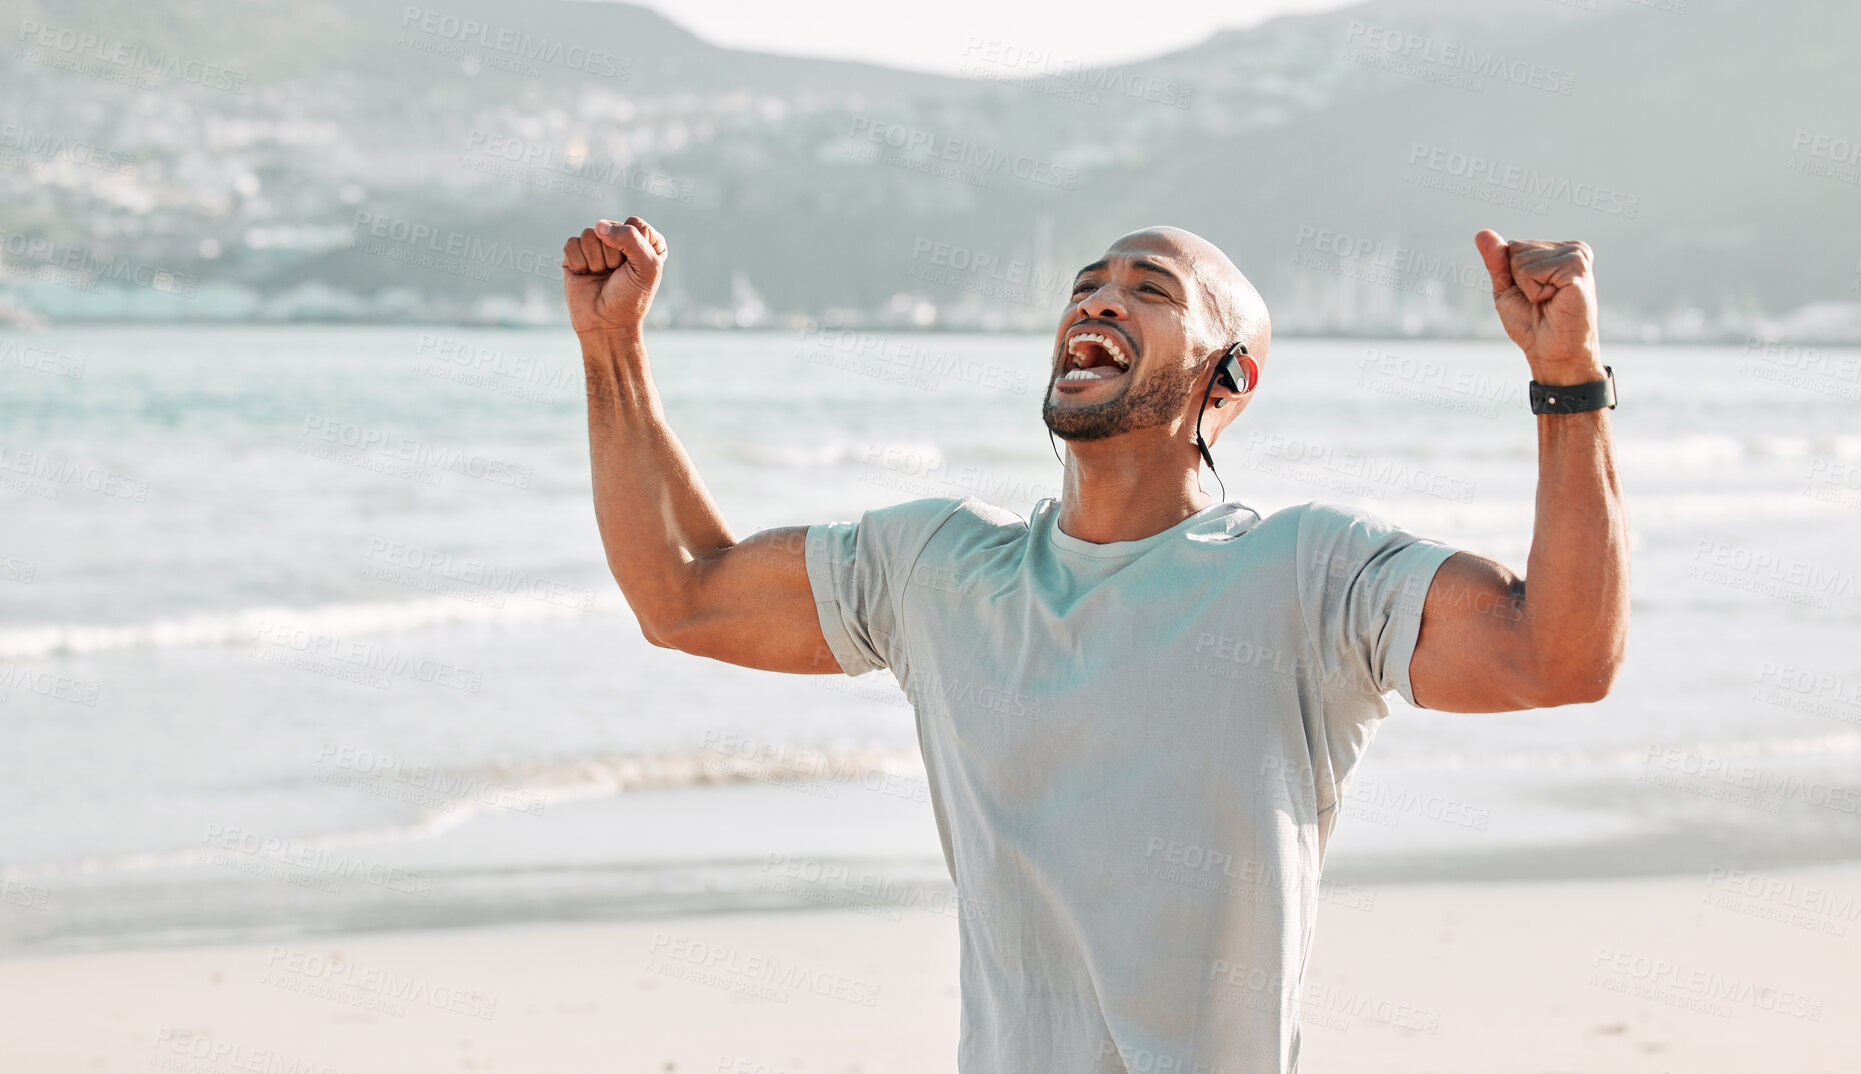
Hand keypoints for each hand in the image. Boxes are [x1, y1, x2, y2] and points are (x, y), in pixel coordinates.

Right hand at [562, 217, 666, 337]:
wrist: (605, 324)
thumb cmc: (630, 298)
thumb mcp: (646, 267)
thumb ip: (630, 238)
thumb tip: (599, 226)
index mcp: (642, 242)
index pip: (634, 223)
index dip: (634, 245)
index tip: (636, 268)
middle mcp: (619, 242)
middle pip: (610, 227)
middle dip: (613, 255)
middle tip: (616, 275)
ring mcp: (595, 247)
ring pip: (589, 234)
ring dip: (596, 260)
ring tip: (601, 276)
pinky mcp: (575, 256)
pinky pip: (572, 244)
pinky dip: (579, 263)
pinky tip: (585, 276)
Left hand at [1474, 230, 1602, 383]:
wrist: (1554, 352)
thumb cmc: (1532, 324)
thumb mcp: (1507, 289)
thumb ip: (1497, 260)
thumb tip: (1481, 233)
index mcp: (1557, 251)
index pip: (1512, 246)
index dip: (1511, 276)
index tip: (1532, 296)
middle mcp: (1571, 248)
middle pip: (1515, 249)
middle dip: (1518, 280)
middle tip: (1542, 301)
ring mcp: (1576, 255)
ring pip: (1521, 260)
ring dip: (1528, 288)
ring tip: (1550, 301)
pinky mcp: (1577, 267)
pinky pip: (1531, 271)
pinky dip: (1535, 291)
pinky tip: (1555, 300)